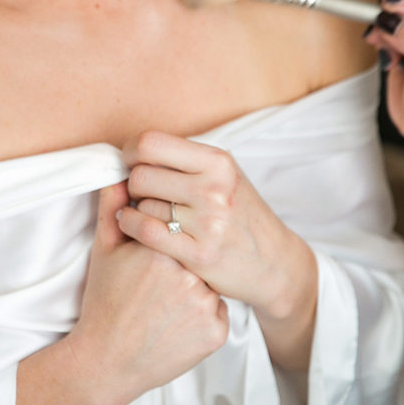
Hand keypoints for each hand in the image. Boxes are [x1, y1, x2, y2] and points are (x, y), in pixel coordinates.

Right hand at [72, 181, 229, 404]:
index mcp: (162, 249)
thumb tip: (119, 175)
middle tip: (156, 290)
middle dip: (181, 268)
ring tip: (164, 308)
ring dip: (193, 292)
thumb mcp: (104, 253)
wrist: (108, 361)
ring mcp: (206, 305)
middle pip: (196, 256)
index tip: (150, 265)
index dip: (165, 244)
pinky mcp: (217, 331)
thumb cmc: (104, 305)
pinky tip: (176, 326)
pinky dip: (202, 318)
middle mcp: (189, 275)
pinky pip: (217, 313)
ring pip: (210, 284)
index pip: (178, 229)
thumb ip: (112, 209)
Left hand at [116, 132, 317, 367]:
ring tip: (151, 213)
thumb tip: (134, 150)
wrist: (274, 262)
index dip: (130, 152)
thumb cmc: (240, 215)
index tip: (130, 162)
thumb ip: (185, 161)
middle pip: (141, 176)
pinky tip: (135, 225)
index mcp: (218, 162)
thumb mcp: (223, 176)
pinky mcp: (200, 253)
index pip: (151, 143)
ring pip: (142, 205)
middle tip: (141, 193)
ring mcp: (209, 222)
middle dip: (133, 185)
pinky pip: (146, 231)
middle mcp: (215, 188)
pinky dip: (132, 226)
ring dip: (137, 209)